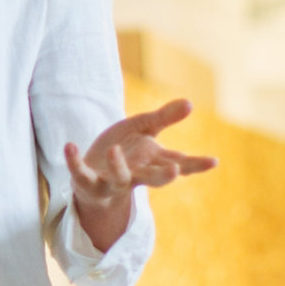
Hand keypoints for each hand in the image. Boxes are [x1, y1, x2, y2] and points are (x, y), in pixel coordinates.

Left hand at [65, 98, 217, 252]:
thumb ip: (164, 118)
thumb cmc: (123, 149)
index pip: (178, 163)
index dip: (196, 164)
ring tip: (114, 150)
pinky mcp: (87, 182)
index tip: (214, 161)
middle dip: (163, 176)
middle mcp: (136, 174)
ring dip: (118, 166)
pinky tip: (70, 145)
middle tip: (174, 171)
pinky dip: (74, 161)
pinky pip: (80, 173)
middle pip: (153, 179)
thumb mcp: (143, 129)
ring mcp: (111, 181)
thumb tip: (190, 103)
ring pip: (119, 179)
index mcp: (152, 161)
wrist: (92, 172)